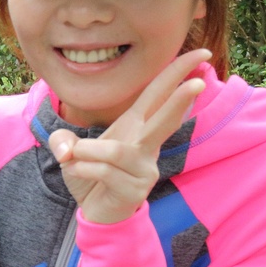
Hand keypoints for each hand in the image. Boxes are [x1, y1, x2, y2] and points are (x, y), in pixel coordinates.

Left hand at [48, 49, 209, 225]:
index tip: (202, 53)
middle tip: (198, 83)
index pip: (158, 93)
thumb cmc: (90, 176)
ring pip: (117, 151)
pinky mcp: (136, 189)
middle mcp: (145, 144)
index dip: (178, 72)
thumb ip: (63, 141)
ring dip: (88, 152)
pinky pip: (104, 172)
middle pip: (164, 118)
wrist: (96, 213)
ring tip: (74, 157)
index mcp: (135, 126)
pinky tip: (77, 173)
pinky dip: (83, 170)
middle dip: (179, 100)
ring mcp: (144, 168)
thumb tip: (66, 148)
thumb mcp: (71, 153)